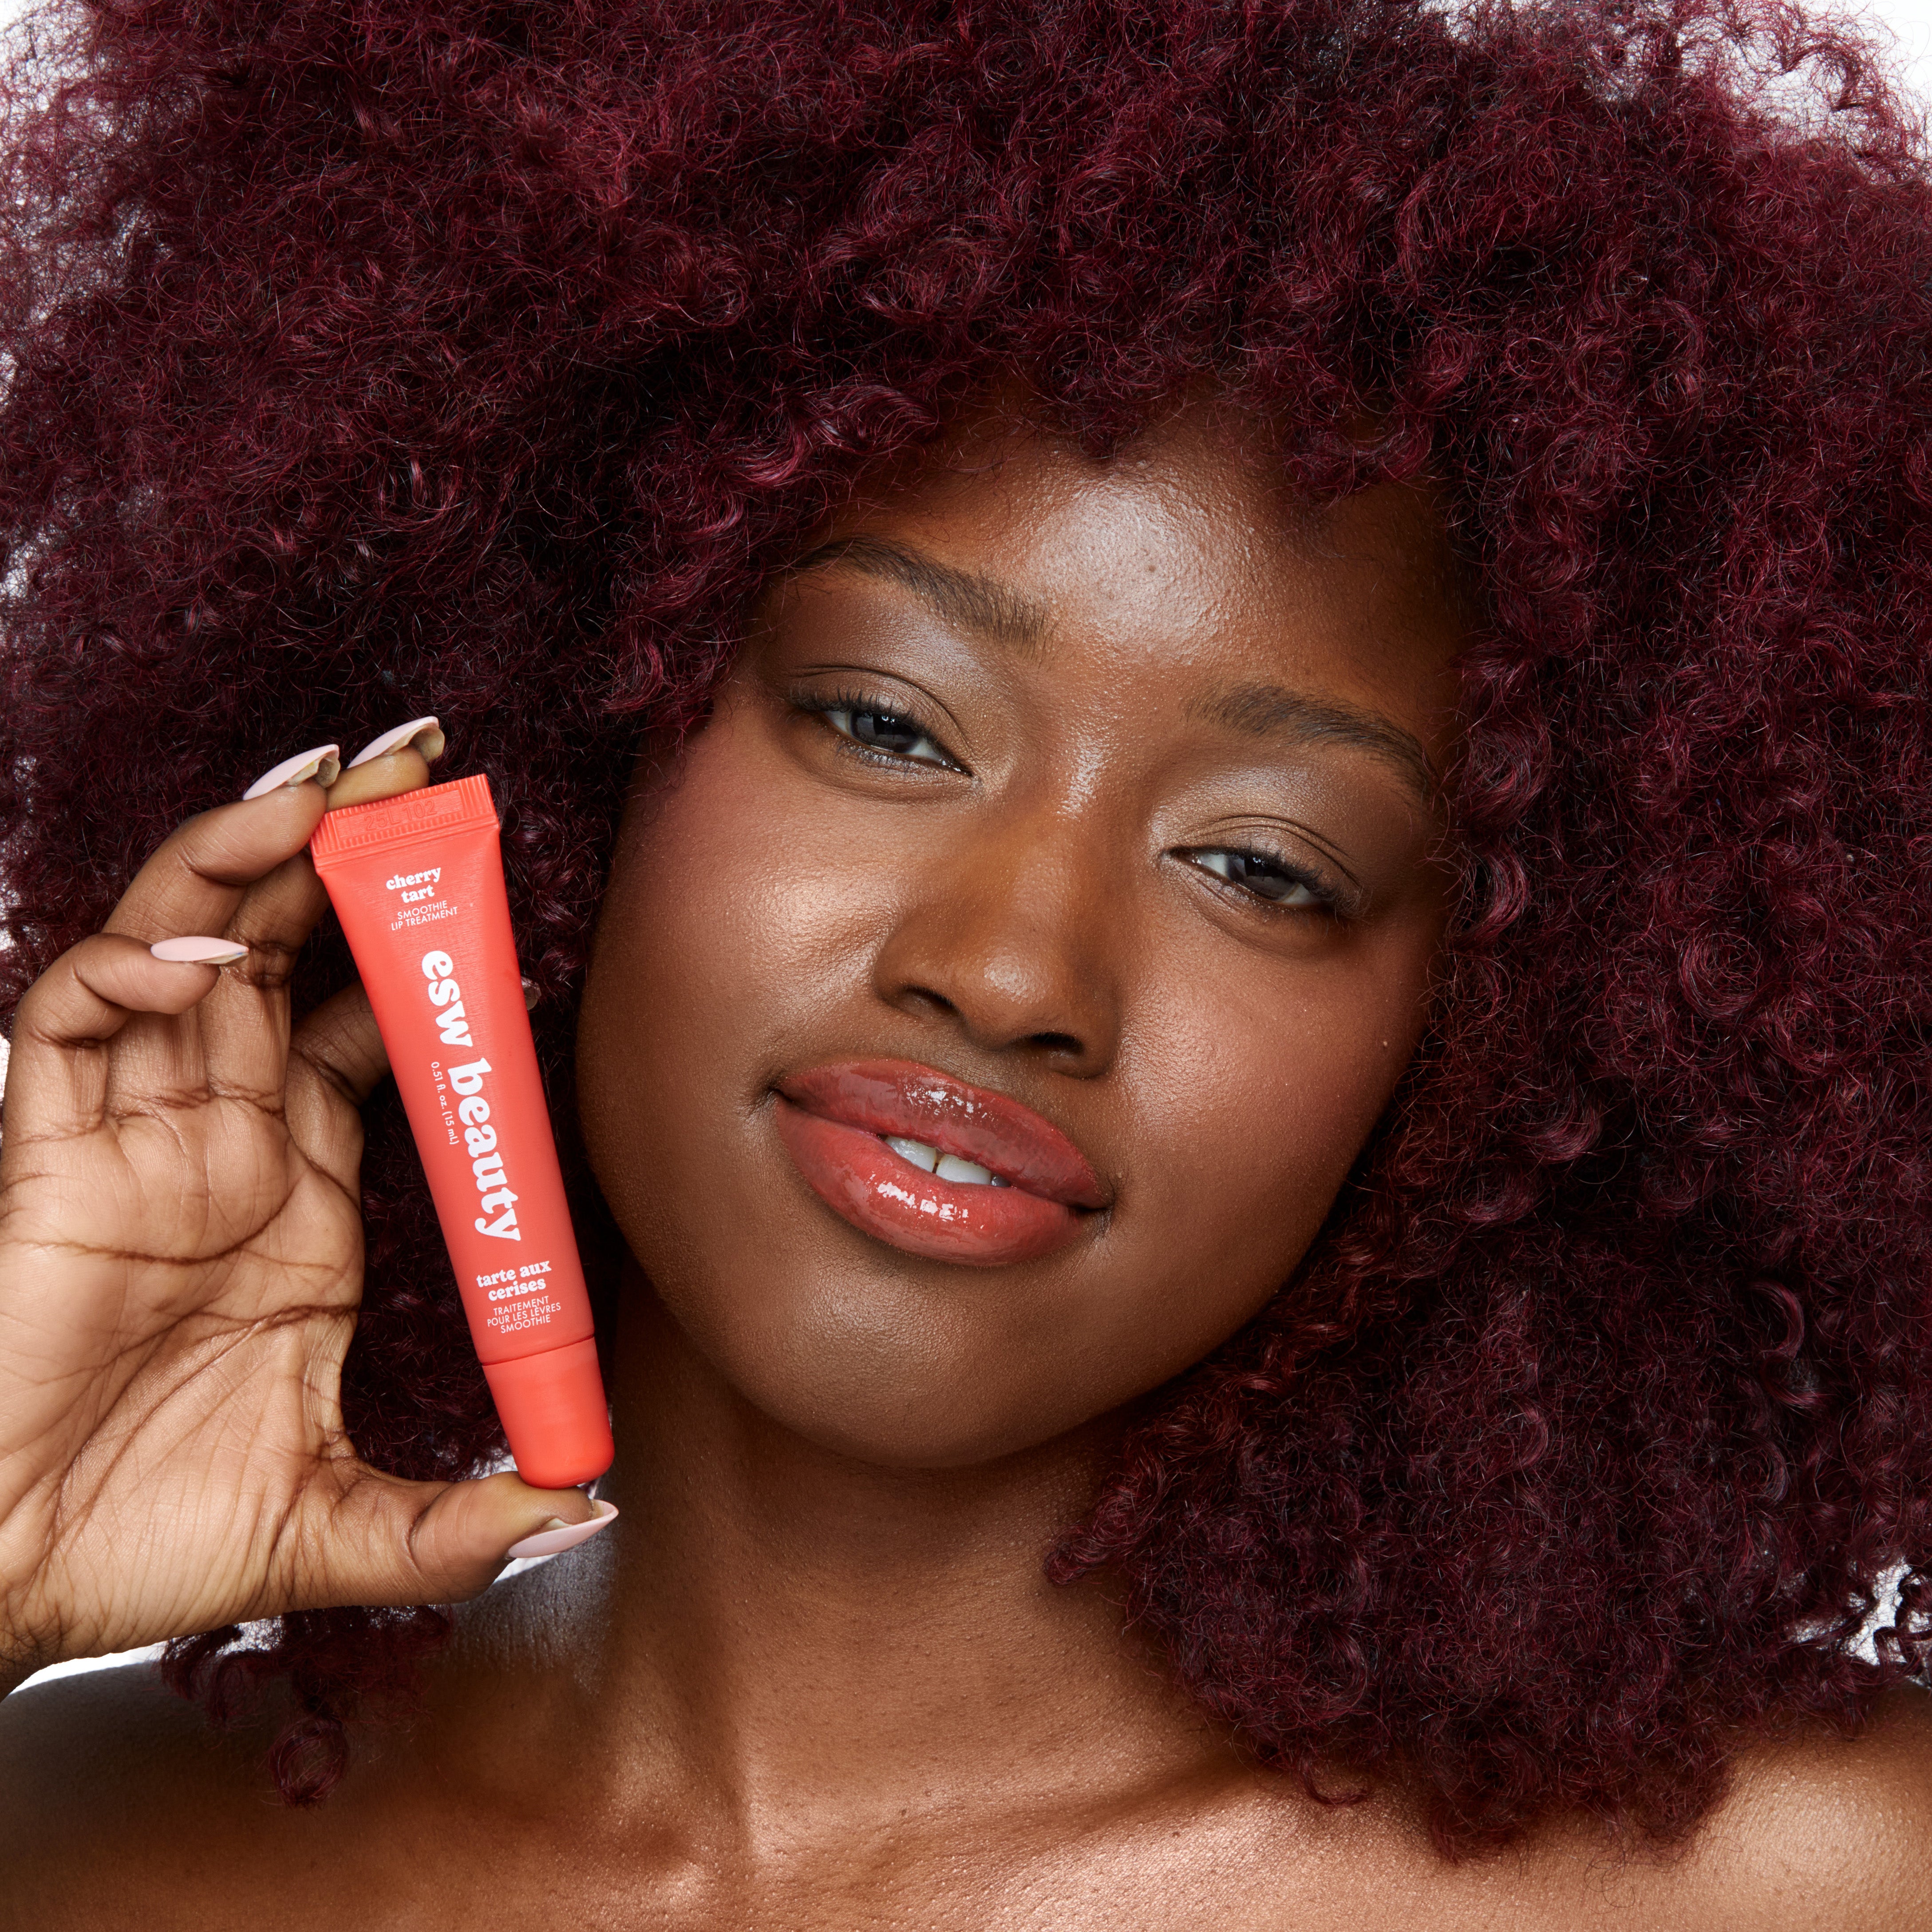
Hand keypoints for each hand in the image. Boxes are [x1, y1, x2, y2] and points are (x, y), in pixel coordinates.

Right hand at [0, 739, 600, 1689]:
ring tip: (323, 789)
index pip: (356, 1030)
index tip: (484, 888)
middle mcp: (212, 1146)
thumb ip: (456, 1523)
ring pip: (178, 953)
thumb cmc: (144, 1541)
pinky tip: (195, 950)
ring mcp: (125, 1142)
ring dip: (242, 864)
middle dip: (334, 855)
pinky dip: (122, 970)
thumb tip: (583, 1510)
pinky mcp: (43, 1160)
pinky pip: (66, 1023)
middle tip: (411, 769)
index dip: (412, 957)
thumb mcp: (336, 1528)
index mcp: (288, 1198)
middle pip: (273, 956)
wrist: (4, 1588)